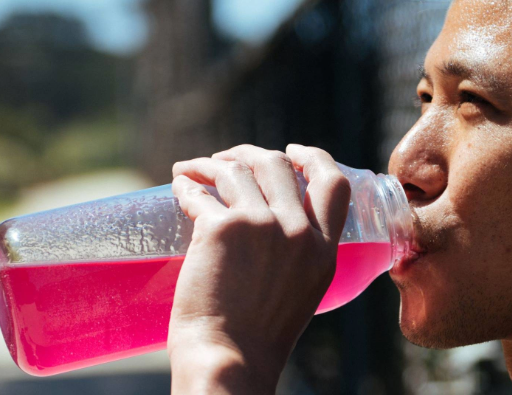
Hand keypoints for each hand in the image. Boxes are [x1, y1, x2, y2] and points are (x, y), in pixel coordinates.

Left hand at [167, 144, 350, 394]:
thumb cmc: (256, 339)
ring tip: (191, 171)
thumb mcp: (300, 293)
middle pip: (277, 165)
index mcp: (324, 251)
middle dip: (248, 154)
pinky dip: (185, 185)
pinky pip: (198, 192)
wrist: (228, 358)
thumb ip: (297, 258)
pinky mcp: (221, 229)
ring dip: (209, 164)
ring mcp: (260, 226)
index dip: (312, 158)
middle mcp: (297, 232)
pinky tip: (177, 187)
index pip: (334, 184)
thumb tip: (272, 227)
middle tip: (225, 160)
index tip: (291, 152)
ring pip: (235, 170)